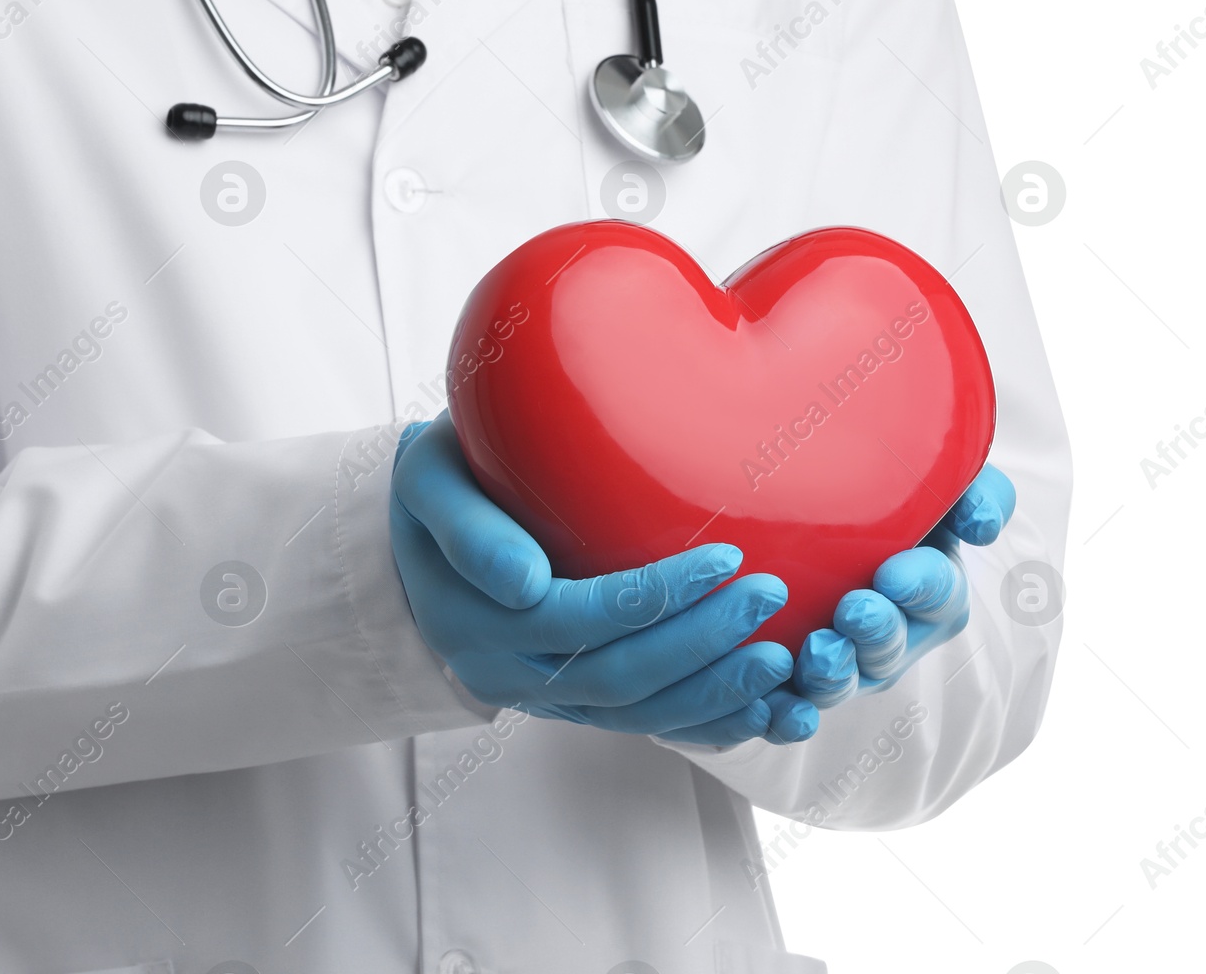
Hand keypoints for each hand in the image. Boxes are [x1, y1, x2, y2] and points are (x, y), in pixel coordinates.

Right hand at [391, 414, 819, 746]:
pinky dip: (704, 721)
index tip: (724, 555)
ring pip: (634, 713)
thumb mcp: (429, 482)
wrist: (421, 531)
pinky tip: (763, 708)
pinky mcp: (570, 701)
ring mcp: (539, 694)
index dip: (651, 599)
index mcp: (470, 618)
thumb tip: (526, 582)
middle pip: (615, 676)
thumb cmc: (440, 482)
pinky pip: (641, 724)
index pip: (573, 620)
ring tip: (784, 660)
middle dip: (701, 645)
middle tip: (771, 596)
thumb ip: (468, 528)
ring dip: (713, 692)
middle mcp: (503, 671)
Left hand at [793, 465, 1016, 706]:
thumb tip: (983, 528)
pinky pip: (790, 707)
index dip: (922, 587)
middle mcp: (890, 634)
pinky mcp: (791, 679)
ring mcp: (842, 661)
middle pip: (890, 648)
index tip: (895, 573)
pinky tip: (773, 709)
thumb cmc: (880, 490)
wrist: (803, 498)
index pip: (938, 593)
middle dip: (877, 635)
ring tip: (818, 652)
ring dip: (834, 675)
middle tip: (854, 611)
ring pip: (844, 682)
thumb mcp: (935, 478)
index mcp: (929, 588)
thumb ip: (974, 490)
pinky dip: (785, 716)